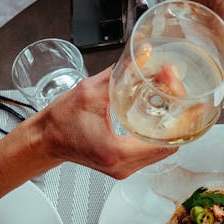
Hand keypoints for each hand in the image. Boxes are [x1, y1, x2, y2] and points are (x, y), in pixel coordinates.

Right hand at [28, 67, 176, 178]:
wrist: (45, 140)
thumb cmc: (60, 122)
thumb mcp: (90, 91)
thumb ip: (120, 72)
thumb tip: (144, 54)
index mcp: (118, 152)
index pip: (167, 140)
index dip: (178, 114)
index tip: (174, 91)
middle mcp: (124, 166)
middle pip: (170, 145)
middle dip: (176, 116)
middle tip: (172, 90)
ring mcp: (125, 169)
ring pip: (163, 150)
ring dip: (169, 126)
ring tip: (166, 99)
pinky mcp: (124, 166)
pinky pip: (151, 152)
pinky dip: (157, 134)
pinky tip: (156, 116)